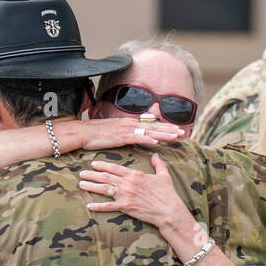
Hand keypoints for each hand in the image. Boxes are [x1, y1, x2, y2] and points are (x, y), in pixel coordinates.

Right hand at [67, 116, 183, 150]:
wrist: (82, 133)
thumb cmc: (97, 135)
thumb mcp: (115, 134)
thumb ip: (126, 135)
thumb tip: (135, 138)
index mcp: (129, 123)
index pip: (151, 125)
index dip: (165, 127)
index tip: (177, 130)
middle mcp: (129, 124)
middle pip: (154, 126)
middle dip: (169, 129)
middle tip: (183, 132)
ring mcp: (125, 129)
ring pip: (149, 131)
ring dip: (163, 133)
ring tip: (176, 136)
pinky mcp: (120, 136)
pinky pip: (136, 138)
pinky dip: (147, 139)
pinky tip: (156, 141)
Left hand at [80, 155, 189, 230]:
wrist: (169, 210)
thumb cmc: (168, 194)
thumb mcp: (164, 176)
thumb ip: (158, 164)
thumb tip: (155, 155)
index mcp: (135, 175)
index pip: (115, 168)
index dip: (103, 165)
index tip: (94, 164)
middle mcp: (128, 183)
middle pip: (106, 177)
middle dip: (92, 174)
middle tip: (82, 173)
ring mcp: (125, 195)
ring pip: (104, 189)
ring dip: (91, 186)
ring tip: (81, 184)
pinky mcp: (126, 207)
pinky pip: (108, 206)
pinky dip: (98, 206)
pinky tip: (89, 205)